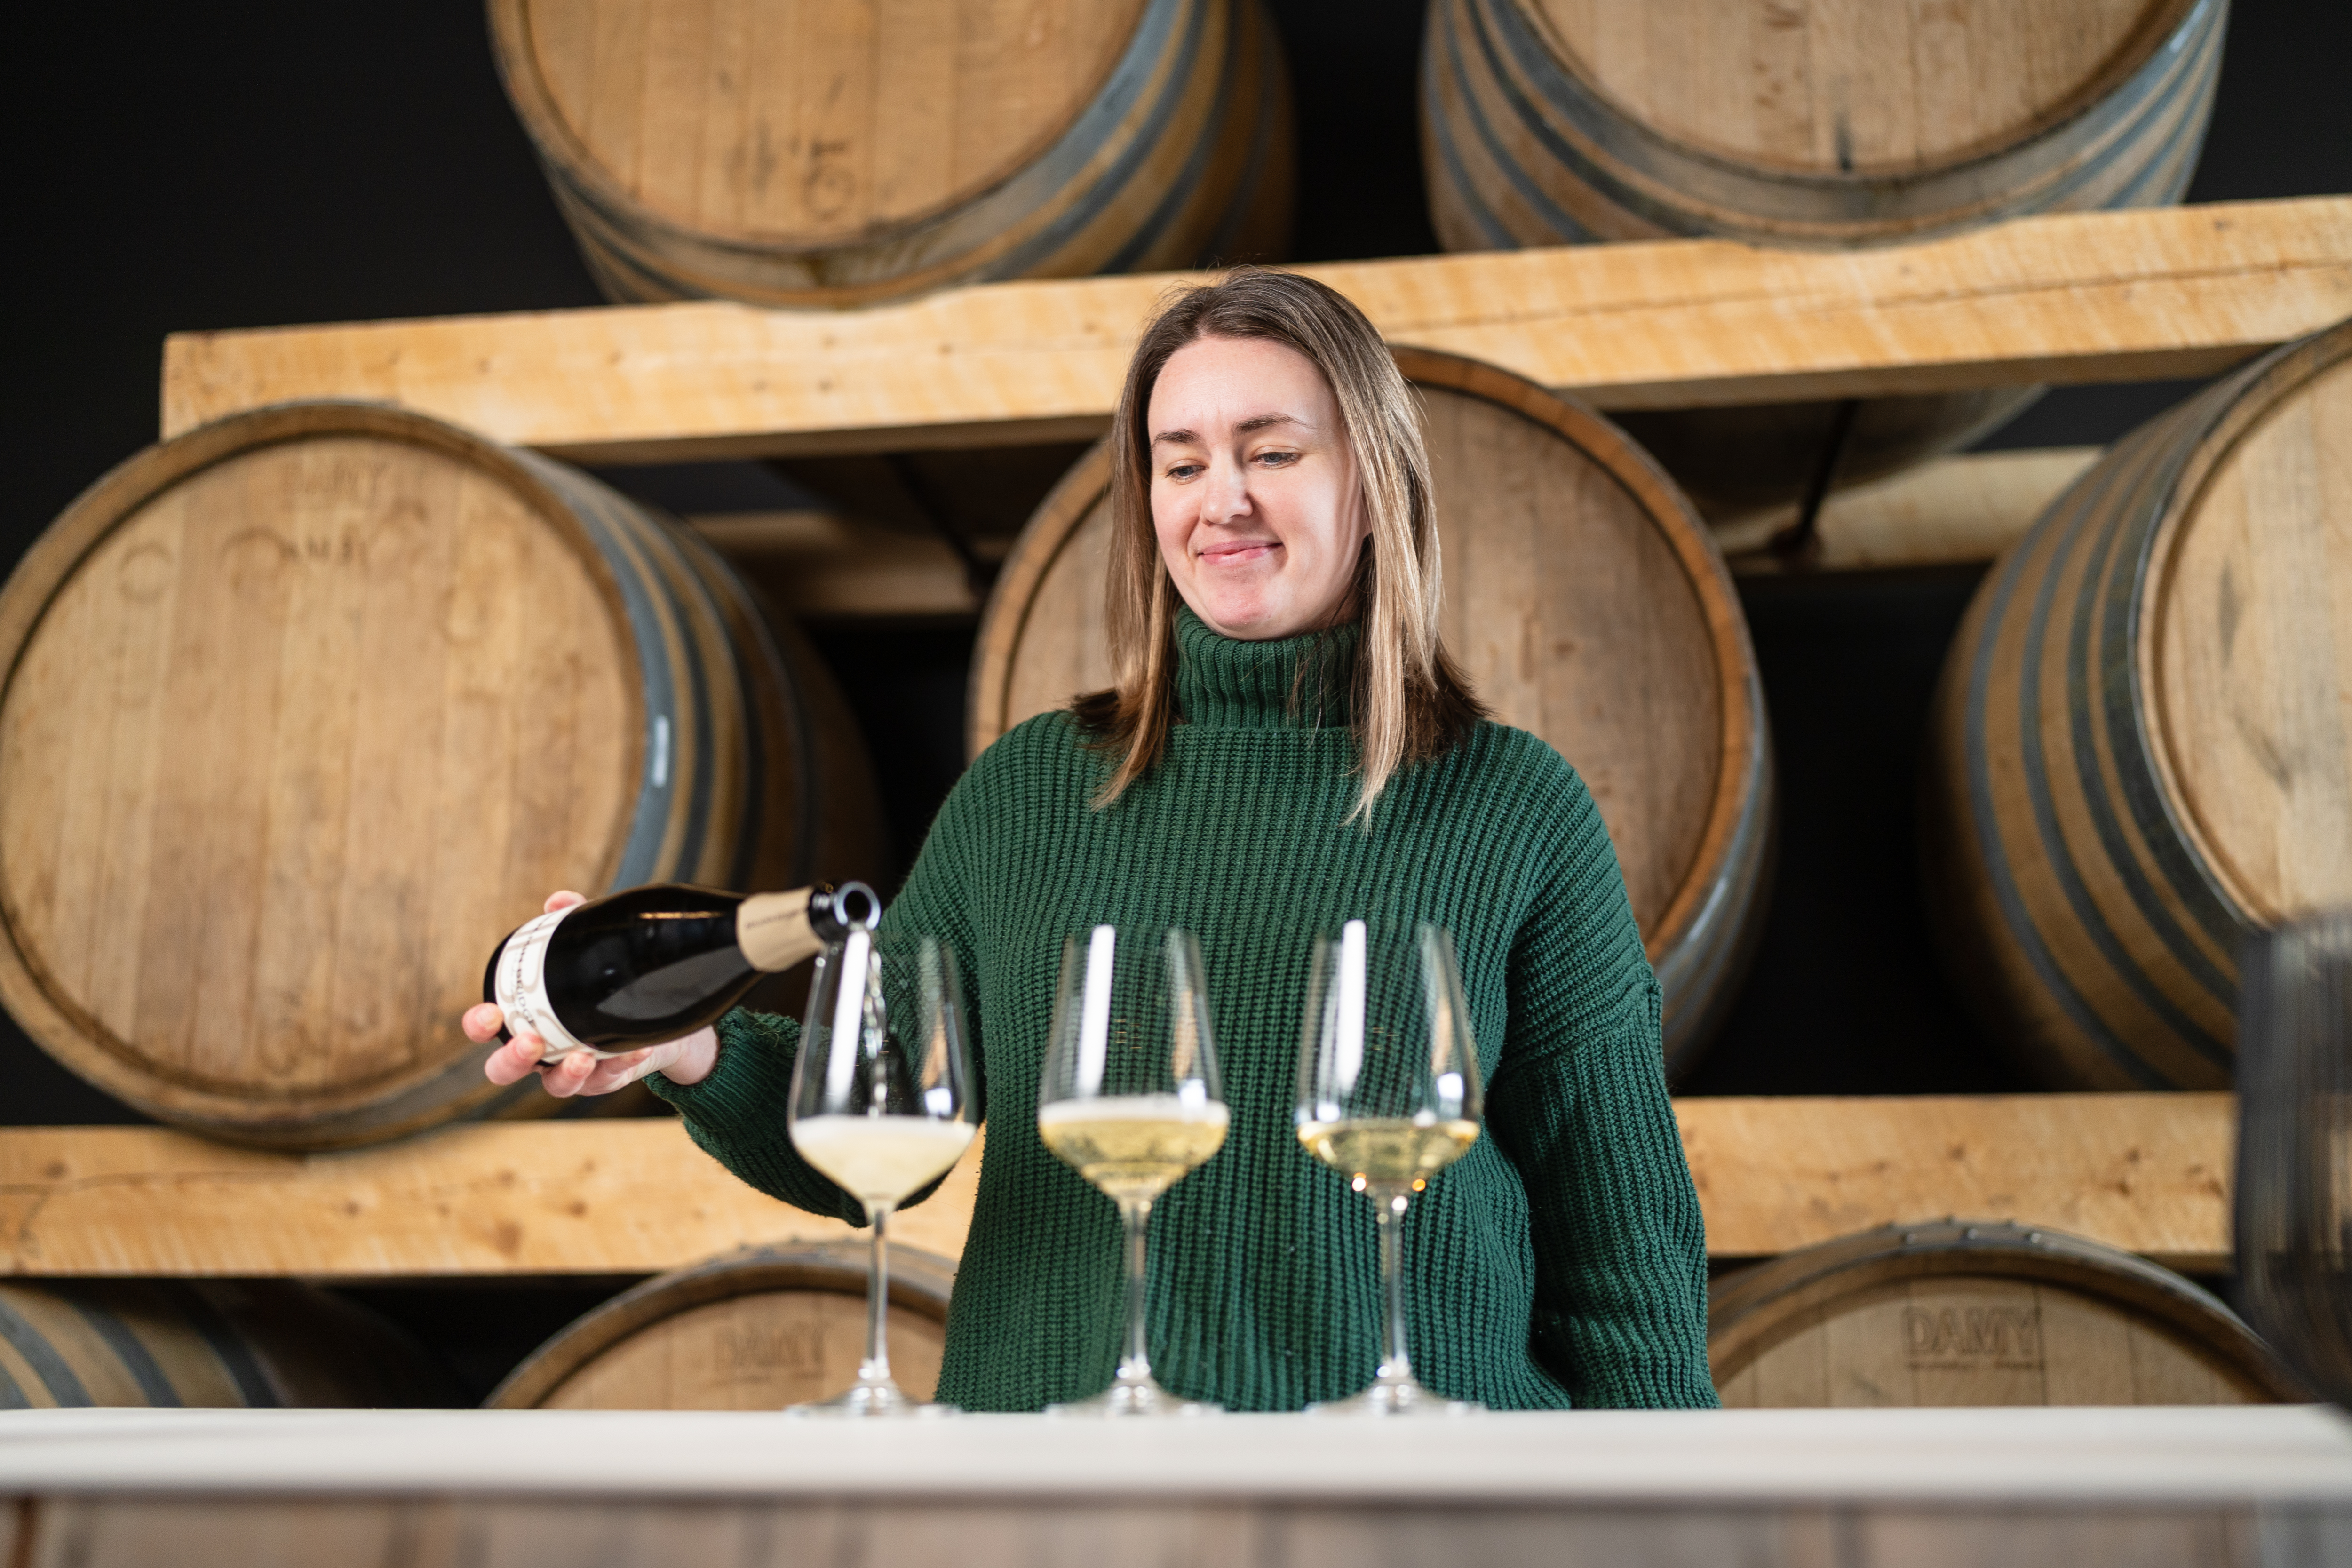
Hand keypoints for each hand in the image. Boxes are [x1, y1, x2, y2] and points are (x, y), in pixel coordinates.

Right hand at [464, 890, 721, 1095]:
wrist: (654, 1011)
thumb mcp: (589, 949)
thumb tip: (558, 901)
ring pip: (555, 1086)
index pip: (485, 1028)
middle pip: (504, 1070)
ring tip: (582, 1057)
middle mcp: (539, 1052)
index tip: (490, 1013)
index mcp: (523, 1020)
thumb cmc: (601, 980)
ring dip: (565, 1075)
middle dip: (512, 1059)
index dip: (478, 1025)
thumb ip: (571, 924)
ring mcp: (570, 1071)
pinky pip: (608, 1080)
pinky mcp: (605, 1079)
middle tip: (531, 1042)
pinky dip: (621, 1064)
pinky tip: (637, 1048)